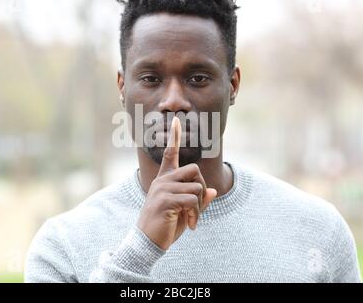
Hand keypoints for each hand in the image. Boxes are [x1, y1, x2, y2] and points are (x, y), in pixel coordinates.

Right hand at [137, 117, 217, 250]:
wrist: (148, 242)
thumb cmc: (166, 226)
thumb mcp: (186, 212)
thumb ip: (199, 200)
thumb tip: (213, 191)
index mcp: (165, 180)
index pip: (169, 153)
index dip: (174, 136)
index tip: (176, 120)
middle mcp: (163, 180)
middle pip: (194, 170)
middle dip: (202, 188)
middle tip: (198, 206)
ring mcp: (163, 189)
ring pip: (196, 188)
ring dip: (199, 207)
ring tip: (191, 220)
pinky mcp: (165, 200)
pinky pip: (192, 200)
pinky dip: (196, 214)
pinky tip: (190, 225)